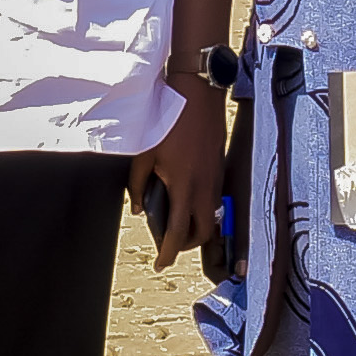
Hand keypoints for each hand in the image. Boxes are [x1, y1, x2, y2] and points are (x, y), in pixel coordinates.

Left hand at [128, 92, 225, 274]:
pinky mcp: (219, 167)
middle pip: (202, 233)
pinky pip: (214, 198)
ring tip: (178, 224)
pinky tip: (187, 198)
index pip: (178, 233)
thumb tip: (137, 207)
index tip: (160, 263)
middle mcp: (204, 187)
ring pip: (211, 216)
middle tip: (170, 245)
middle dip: (187, 245)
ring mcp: (215, 178)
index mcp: (183, 186)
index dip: (168, 253)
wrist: (198, 92)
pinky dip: (202, 208)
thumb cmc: (169, 118)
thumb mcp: (144, 152)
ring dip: (196, 227)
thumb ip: (137, 184)